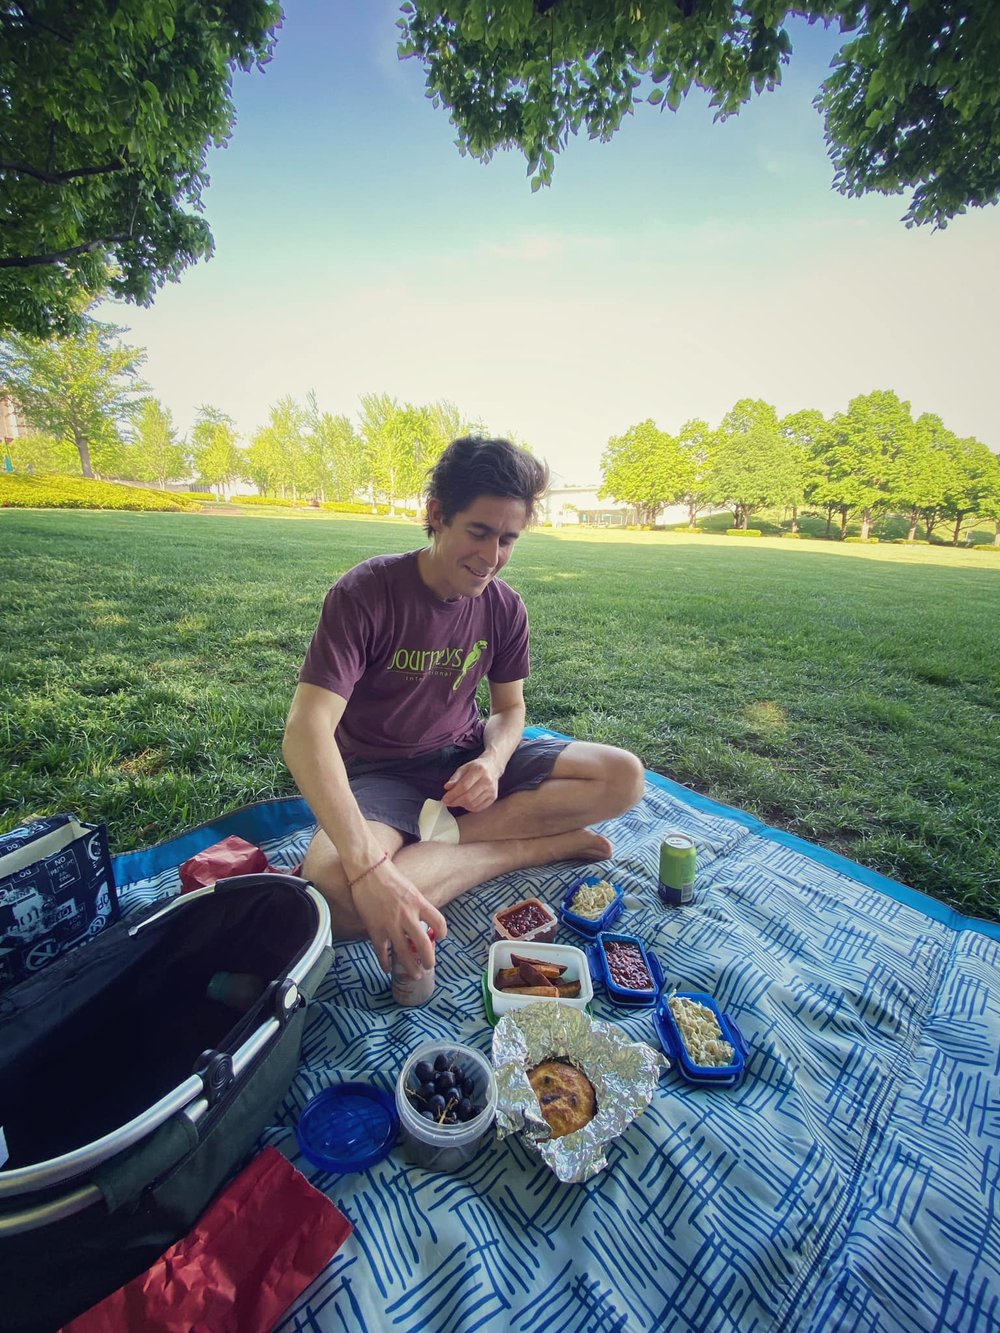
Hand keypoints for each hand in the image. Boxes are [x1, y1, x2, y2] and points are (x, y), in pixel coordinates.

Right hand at [350, 857, 446, 975]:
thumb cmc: (389, 876)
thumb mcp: (410, 888)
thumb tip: (422, 920)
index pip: (439, 922)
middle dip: (429, 959)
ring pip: (404, 953)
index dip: (442, 932)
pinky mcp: (375, 929)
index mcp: (418, 903)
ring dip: (411, 967)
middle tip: (430, 965)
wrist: (367, 870)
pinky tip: (388, 968)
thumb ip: (417, 905)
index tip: (440, 937)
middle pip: (424, 945)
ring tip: (416, 974)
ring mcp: (390, 924)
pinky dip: (385, 962)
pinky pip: (382, 951)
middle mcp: (407, 915)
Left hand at [442, 751, 502, 811]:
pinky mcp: (493, 797)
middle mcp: (487, 780)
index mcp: (479, 770)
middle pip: (469, 797)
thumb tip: (447, 787)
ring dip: (462, 805)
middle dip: (455, 802)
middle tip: (448, 802)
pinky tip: (465, 803)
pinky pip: (478, 808)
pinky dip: (469, 807)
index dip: (453, 794)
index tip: (445, 799)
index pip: (464, 786)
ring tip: (457, 801)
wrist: (492, 767)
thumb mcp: (463, 768)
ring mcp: (491, 790)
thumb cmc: (476, 768)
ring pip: (473, 804)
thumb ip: (455, 778)